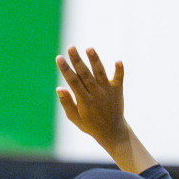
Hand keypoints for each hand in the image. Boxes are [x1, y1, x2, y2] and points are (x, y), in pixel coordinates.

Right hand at [55, 47, 156, 174]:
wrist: (112, 131)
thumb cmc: (90, 124)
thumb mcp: (74, 118)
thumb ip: (67, 103)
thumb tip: (59, 88)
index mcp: (84, 101)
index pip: (73, 81)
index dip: (65, 69)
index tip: (59, 58)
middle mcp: (96, 94)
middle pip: (85, 74)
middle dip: (77, 60)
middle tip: (71, 47)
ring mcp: (107, 91)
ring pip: (100, 73)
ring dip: (95, 60)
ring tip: (89, 48)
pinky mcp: (118, 90)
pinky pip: (119, 79)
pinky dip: (119, 70)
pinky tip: (118, 60)